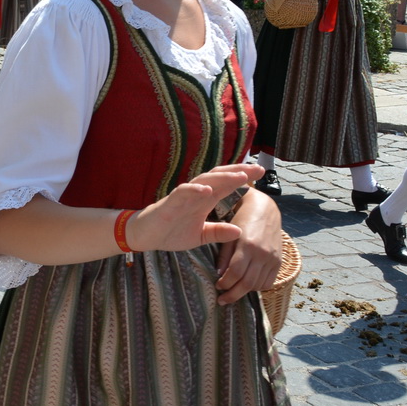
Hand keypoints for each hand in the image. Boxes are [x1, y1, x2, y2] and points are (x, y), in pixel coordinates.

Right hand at [125, 164, 260, 253]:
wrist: (145, 237)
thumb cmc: (171, 232)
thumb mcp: (201, 236)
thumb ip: (219, 232)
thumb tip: (240, 231)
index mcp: (205, 200)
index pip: (227, 185)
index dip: (243, 178)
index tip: (260, 173)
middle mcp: (196, 194)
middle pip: (219, 178)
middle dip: (238, 172)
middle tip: (258, 169)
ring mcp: (184, 197)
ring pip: (204, 181)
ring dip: (222, 178)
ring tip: (239, 176)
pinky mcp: (170, 203)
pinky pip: (182, 192)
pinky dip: (194, 190)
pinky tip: (207, 190)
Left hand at [215, 183, 282, 304]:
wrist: (265, 210)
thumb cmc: (242, 220)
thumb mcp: (229, 234)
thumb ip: (225, 255)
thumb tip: (220, 275)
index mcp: (247, 245)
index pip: (235, 272)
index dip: (225, 283)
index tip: (217, 286)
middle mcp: (262, 254)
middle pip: (247, 283)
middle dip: (233, 294)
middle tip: (222, 300)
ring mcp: (273, 259)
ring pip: (258, 285)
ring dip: (244, 292)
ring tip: (233, 292)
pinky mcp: (279, 261)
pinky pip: (269, 282)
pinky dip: (257, 287)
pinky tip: (248, 285)